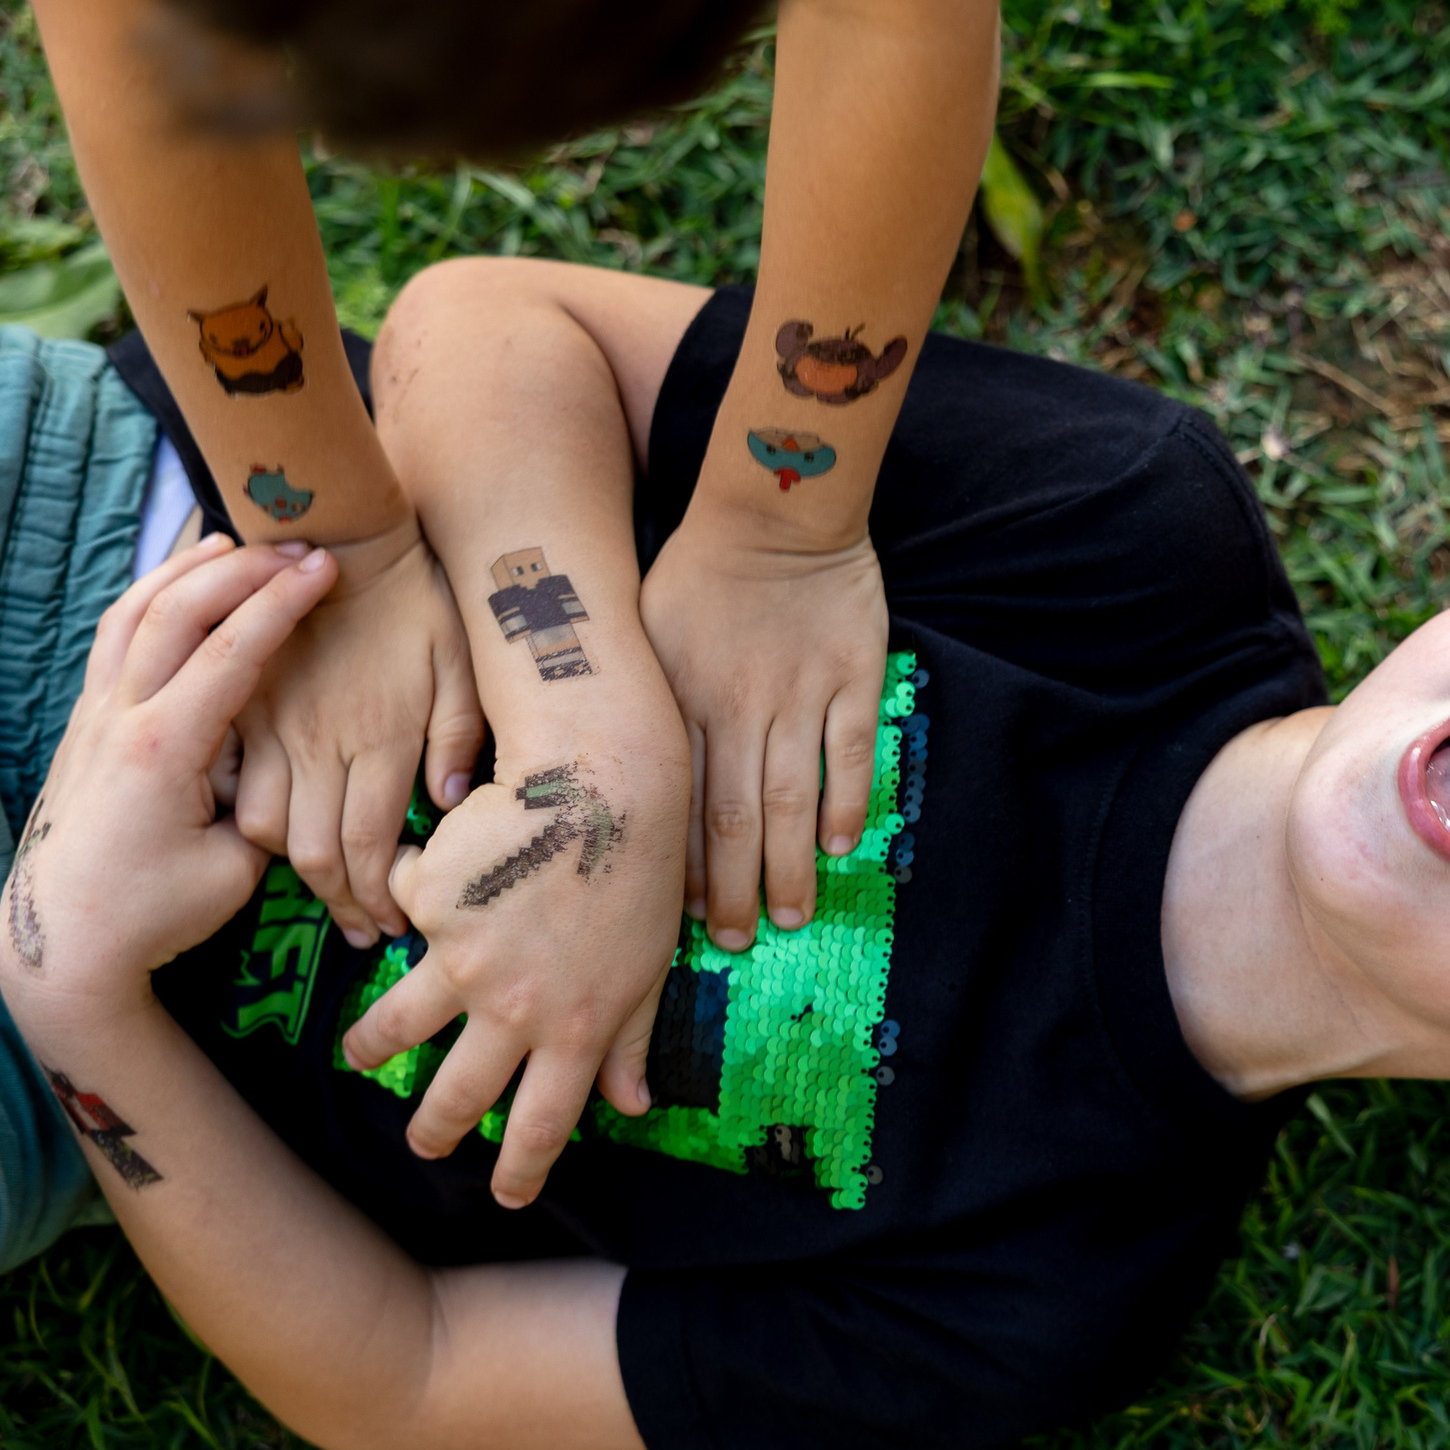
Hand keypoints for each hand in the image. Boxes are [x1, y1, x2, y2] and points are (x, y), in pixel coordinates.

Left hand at [0, 536, 337, 997]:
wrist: (64, 941)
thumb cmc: (156, 913)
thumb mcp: (235, 870)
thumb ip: (267, 804)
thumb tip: (290, 762)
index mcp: (164, 749)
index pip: (229, 650)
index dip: (281, 603)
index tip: (325, 566)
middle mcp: (121, 719)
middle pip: (174, 609)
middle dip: (239, 566)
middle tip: (292, 545)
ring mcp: (95, 717)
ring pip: (133, 611)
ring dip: (186, 570)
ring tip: (232, 543)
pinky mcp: (86, 724)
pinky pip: (116, 636)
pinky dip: (152, 597)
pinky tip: (181, 592)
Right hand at [232, 519, 484, 947]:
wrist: (345, 535)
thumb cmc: (420, 601)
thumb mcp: (464, 664)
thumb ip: (457, 738)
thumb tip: (445, 805)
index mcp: (382, 739)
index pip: (372, 848)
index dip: (381, 898)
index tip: (396, 929)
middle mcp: (323, 745)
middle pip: (317, 855)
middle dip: (343, 905)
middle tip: (365, 932)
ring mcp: (275, 729)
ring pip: (267, 830)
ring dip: (296, 874)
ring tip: (328, 898)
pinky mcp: (242, 710)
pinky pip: (234, 786)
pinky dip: (250, 826)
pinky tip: (277, 844)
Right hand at [338, 736, 686, 1206]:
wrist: (605, 782)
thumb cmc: (642, 872)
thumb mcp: (650, 966)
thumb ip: (633, 1040)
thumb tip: (633, 1106)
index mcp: (578, 1029)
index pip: (541, 1124)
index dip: (520, 1172)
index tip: (506, 1198)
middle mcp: (514, 1008)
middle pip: (455, 1096)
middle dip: (433, 1132)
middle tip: (421, 1146)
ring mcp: (464, 961)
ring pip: (396, 1026)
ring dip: (372, 1049)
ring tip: (359, 1059)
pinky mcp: (431, 906)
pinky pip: (403, 910)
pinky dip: (403, 896)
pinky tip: (408, 877)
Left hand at [640, 514, 888, 948]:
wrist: (774, 509)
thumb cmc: (696, 573)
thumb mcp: (639, 633)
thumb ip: (632, 702)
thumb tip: (598, 773)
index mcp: (679, 700)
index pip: (678, 802)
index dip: (682, 867)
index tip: (684, 918)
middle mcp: (736, 707)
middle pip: (733, 815)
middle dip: (735, 887)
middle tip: (739, 940)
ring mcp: (799, 694)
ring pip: (792, 796)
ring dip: (791, 863)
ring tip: (790, 915)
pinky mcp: (851, 676)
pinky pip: (849, 753)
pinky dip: (845, 803)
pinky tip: (839, 847)